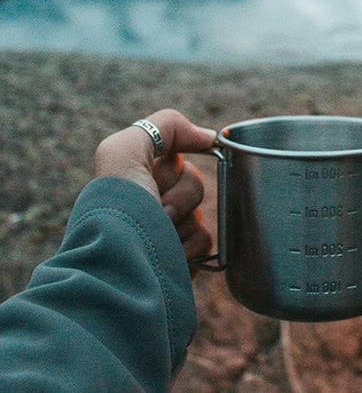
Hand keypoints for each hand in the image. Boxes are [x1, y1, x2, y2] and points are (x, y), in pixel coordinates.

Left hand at [94, 109, 216, 264]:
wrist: (123, 268)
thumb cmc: (119, 209)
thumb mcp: (124, 151)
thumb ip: (164, 126)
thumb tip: (209, 136)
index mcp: (135, 175)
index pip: (176, 156)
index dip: (173, 166)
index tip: (160, 176)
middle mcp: (150, 200)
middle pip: (193, 182)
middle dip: (179, 195)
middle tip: (157, 209)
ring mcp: (168, 230)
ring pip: (201, 213)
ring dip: (182, 223)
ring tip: (158, 235)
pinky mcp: (182, 257)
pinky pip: (206, 241)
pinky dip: (190, 247)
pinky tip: (169, 254)